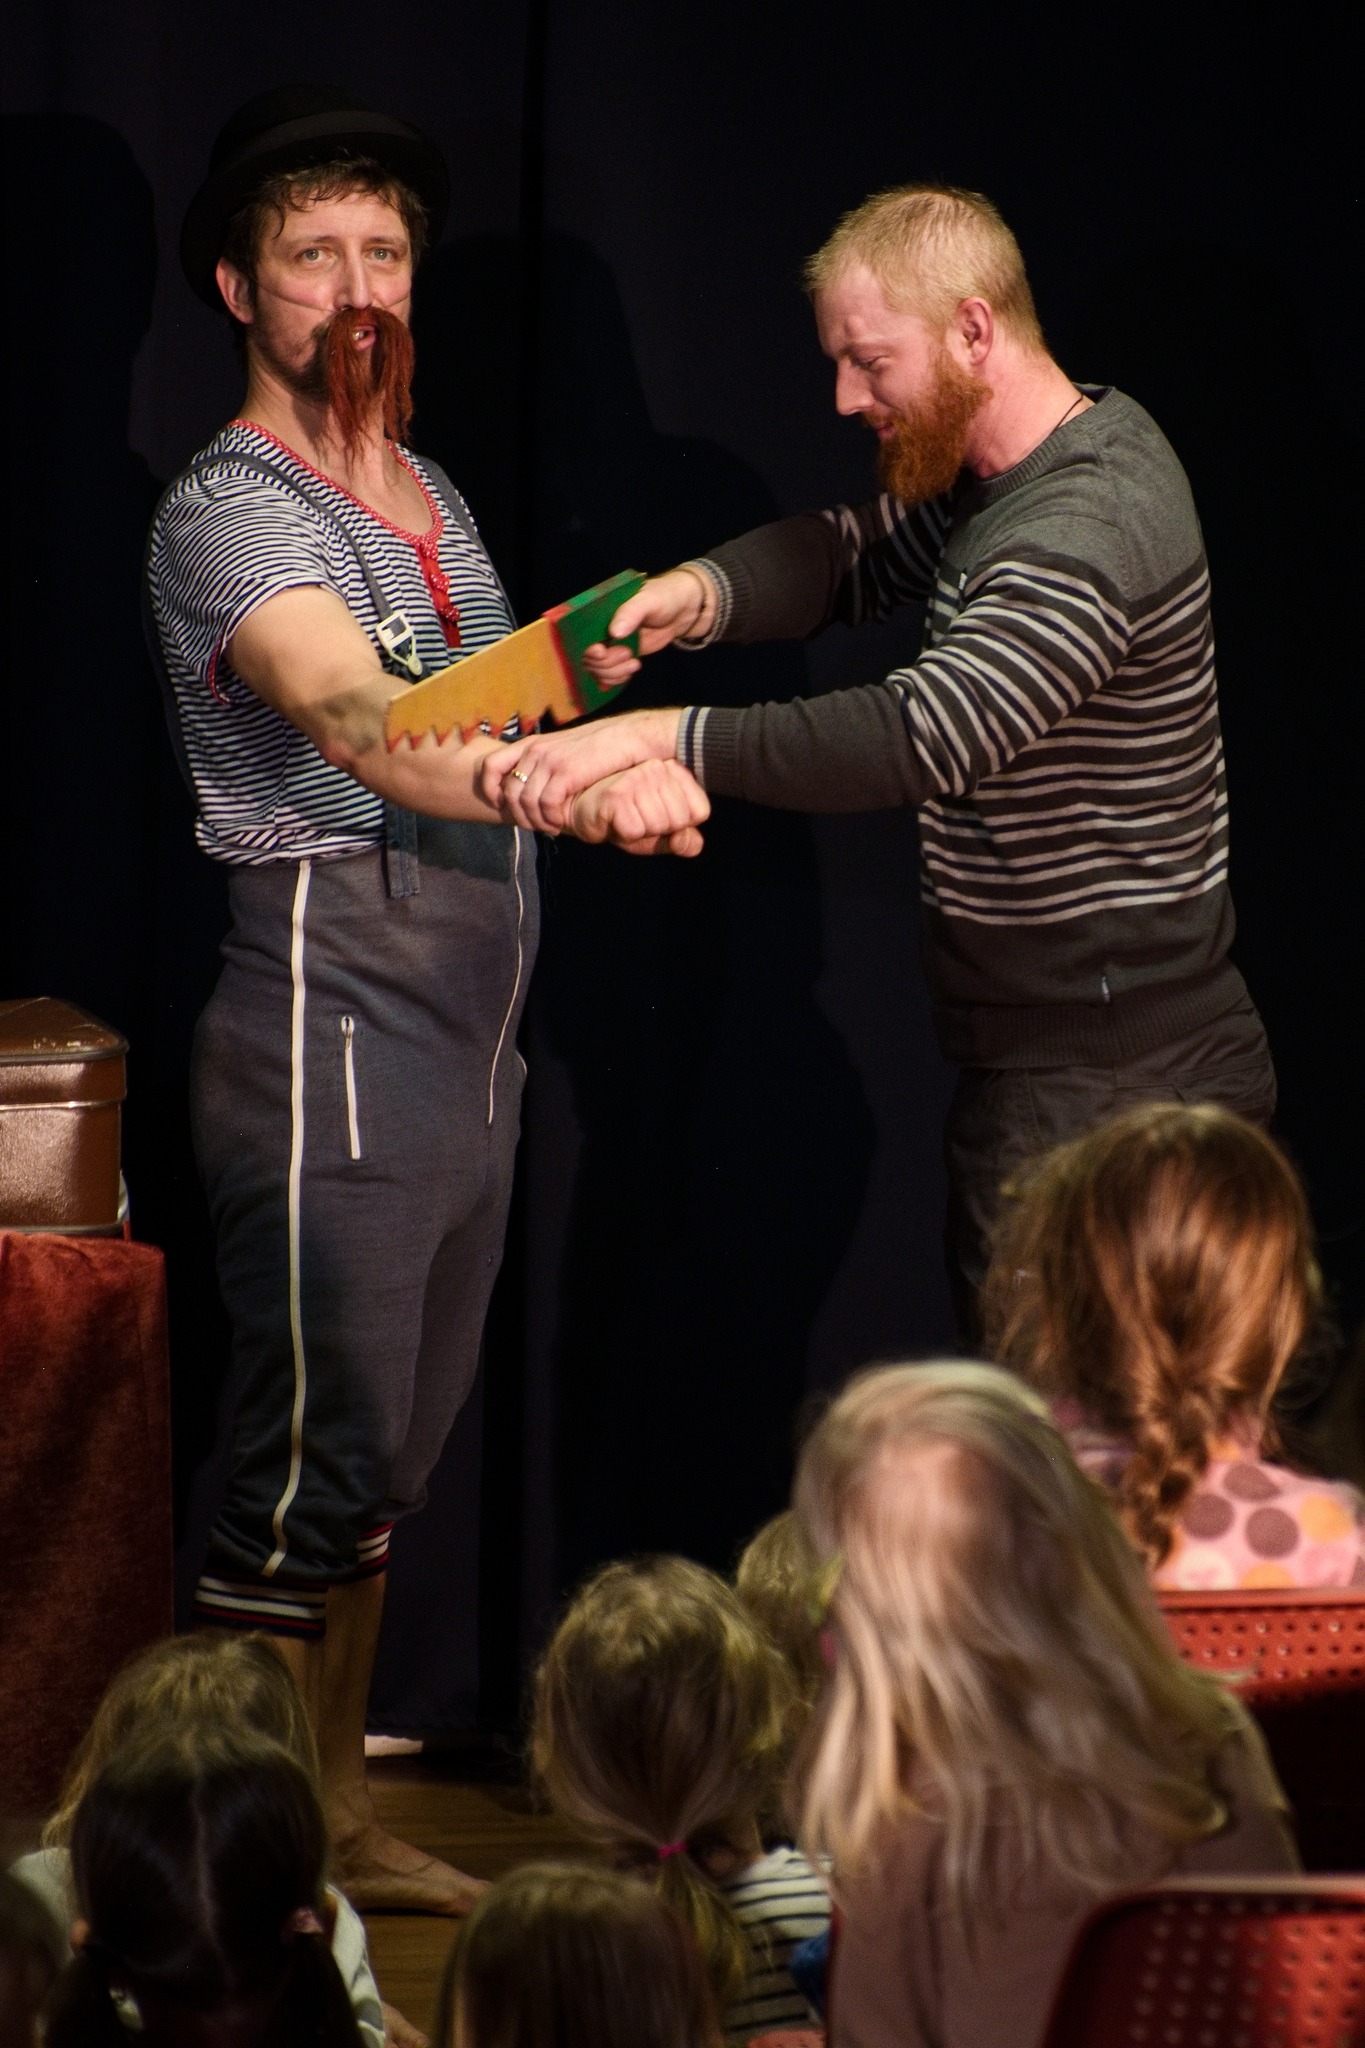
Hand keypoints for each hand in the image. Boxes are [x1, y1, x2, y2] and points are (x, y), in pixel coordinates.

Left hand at [480, 708, 681, 832]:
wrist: (630, 738)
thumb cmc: (602, 748)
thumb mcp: (567, 751)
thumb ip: (548, 765)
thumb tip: (536, 790)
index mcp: (533, 744)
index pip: (491, 766)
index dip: (491, 790)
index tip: (502, 805)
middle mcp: (536, 750)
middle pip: (509, 793)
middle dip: (520, 816)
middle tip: (538, 826)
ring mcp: (549, 760)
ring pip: (526, 803)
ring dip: (538, 822)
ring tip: (553, 827)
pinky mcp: (566, 772)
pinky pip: (545, 805)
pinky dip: (552, 820)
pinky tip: (563, 823)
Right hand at [569, 759, 708, 856]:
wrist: (584, 814)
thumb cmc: (625, 820)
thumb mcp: (661, 835)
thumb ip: (683, 841)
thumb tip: (689, 843)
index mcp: (676, 772)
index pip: (700, 812)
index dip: (679, 827)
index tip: (657, 819)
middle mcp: (658, 767)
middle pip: (679, 820)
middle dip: (658, 831)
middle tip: (638, 821)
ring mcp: (637, 776)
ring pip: (658, 824)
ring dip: (640, 833)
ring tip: (625, 820)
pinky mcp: (615, 792)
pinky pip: (635, 830)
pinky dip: (624, 835)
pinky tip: (612, 821)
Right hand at [579, 566, 715, 689]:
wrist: (682, 610)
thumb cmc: (663, 596)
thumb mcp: (647, 600)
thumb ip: (631, 613)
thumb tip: (614, 632)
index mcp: (600, 611)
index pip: (581, 634)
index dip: (586, 646)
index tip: (601, 651)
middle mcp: (599, 630)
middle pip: (587, 657)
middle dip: (606, 662)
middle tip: (627, 654)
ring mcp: (609, 645)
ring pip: (597, 670)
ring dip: (614, 672)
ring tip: (634, 662)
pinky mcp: (620, 657)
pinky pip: (608, 675)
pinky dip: (617, 678)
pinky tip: (632, 669)